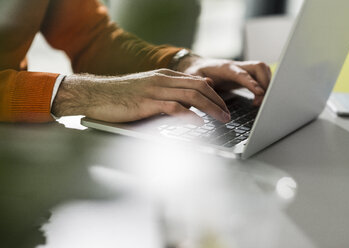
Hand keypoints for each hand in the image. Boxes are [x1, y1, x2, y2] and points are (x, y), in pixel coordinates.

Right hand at [51, 69, 229, 123]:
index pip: (197, 82)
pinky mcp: (147, 103)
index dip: (215, 94)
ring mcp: (155, 90)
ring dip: (210, 108)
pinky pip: (174, 107)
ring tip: (222, 119)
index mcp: (164, 76)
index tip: (224, 106)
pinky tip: (199, 123)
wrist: (96, 94)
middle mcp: (162, 80)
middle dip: (218, 101)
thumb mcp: (148, 89)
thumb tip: (190, 102)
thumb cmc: (121, 95)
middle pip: (199, 87)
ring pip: (191, 96)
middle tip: (228, 114)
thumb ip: (168, 92)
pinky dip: (189, 115)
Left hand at [176, 56, 271, 105]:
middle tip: (261, 101)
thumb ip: (199, 81)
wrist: (198, 66)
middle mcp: (237, 66)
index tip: (260, 93)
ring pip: (263, 71)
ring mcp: (243, 70)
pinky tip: (258, 99)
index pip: (242, 73)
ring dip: (267, 84)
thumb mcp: (193, 77)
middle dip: (266, 83)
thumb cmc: (196, 72)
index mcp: (225, 68)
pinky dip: (265, 86)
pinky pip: (261, 77)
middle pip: (259, 67)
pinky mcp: (245, 76)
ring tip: (260, 102)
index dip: (251, 83)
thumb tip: (209, 84)